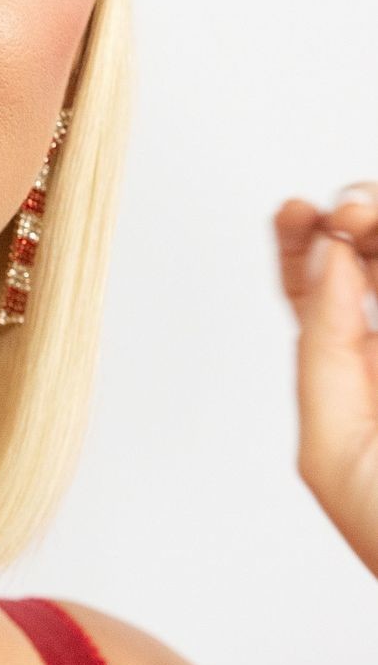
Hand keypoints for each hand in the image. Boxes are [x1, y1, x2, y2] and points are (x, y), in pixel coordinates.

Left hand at [273, 184, 377, 579]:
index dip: (306, 243)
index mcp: (361, 381)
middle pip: (376, 257)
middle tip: (348, 213)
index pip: (323, 293)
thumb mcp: (335, 454)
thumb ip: (323, 352)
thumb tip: (328, 255)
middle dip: (356, 217)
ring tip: (368, 217)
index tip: (294, 210)